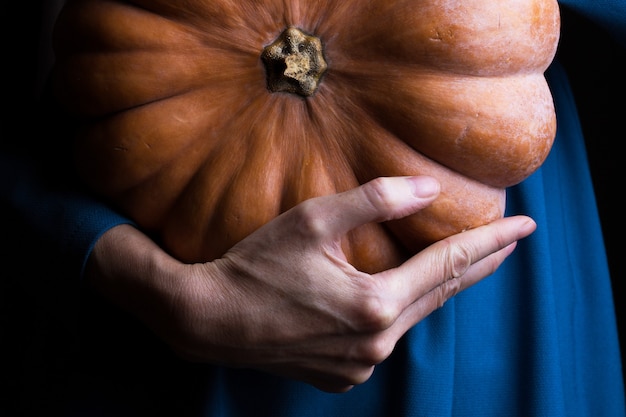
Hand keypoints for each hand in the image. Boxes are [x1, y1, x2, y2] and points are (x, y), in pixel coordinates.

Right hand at [86, 176, 535, 392]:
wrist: (209, 319)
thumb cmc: (256, 266)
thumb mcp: (314, 220)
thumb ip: (375, 201)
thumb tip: (428, 189)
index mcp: (375, 305)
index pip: (448, 266)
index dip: (489, 243)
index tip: (525, 227)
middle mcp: (376, 343)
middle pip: (440, 295)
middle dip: (477, 266)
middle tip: (508, 243)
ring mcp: (360, 366)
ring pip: (412, 318)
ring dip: (437, 289)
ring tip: (461, 265)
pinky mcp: (342, 375)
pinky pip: (383, 339)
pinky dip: (399, 312)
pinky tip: (397, 297)